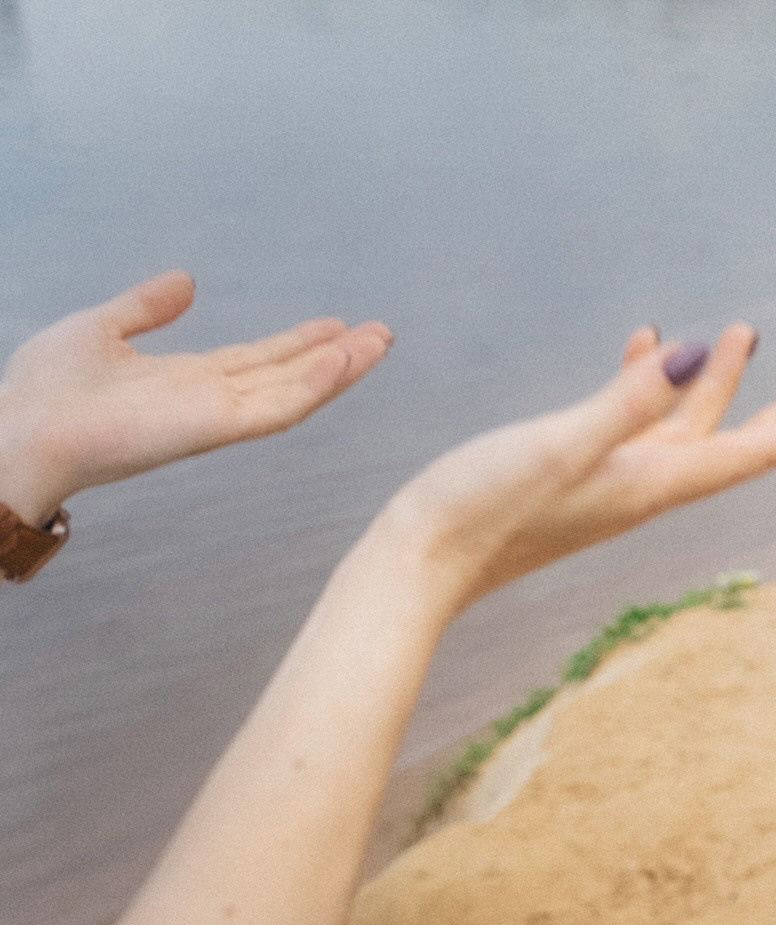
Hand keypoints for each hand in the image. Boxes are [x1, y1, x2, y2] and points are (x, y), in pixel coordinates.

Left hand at [0, 271, 391, 522]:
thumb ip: (144, 308)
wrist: (22, 433)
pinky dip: (314, 385)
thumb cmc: (43, 393)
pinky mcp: (216, 429)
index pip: (256, 361)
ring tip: (379, 342)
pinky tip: (341, 360)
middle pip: (288, 376)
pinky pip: (278, 408)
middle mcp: (210, 402)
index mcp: (184, 381)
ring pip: (296, 392)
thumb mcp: (99, 328)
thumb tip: (184, 281)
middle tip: (381, 334)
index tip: (334, 325)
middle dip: (336, 356)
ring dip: (340, 368)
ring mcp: (217, 418)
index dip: (297, 343)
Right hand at [385, 323, 775, 618]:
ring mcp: (608, 480)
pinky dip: (643, 383)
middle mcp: (641, 486)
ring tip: (742, 332)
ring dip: (714, 383)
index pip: (745, 457)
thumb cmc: (481, 509)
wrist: (417, 563)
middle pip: (730, 446)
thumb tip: (689, 355)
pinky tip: (642, 344)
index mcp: (650, 485)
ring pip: (681, 427)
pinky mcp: (572, 472)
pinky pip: (628, 422)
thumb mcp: (558, 444)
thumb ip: (624, 402)